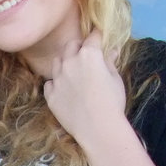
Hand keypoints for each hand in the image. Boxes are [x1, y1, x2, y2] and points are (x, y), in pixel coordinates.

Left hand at [42, 30, 125, 150]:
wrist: (98, 129)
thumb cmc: (112, 102)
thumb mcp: (116, 79)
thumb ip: (109, 62)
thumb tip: (111, 51)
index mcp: (89, 54)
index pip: (93, 37)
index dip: (97, 37)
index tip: (99, 38)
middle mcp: (70, 62)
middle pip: (70, 45)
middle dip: (78, 47)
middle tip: (85, 57)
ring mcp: (57, 78)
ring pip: (57, 62)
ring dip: (65, 63)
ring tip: (72, 73)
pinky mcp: (50, 95)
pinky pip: (49, 83)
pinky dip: (56, 83)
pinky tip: (64, 90)